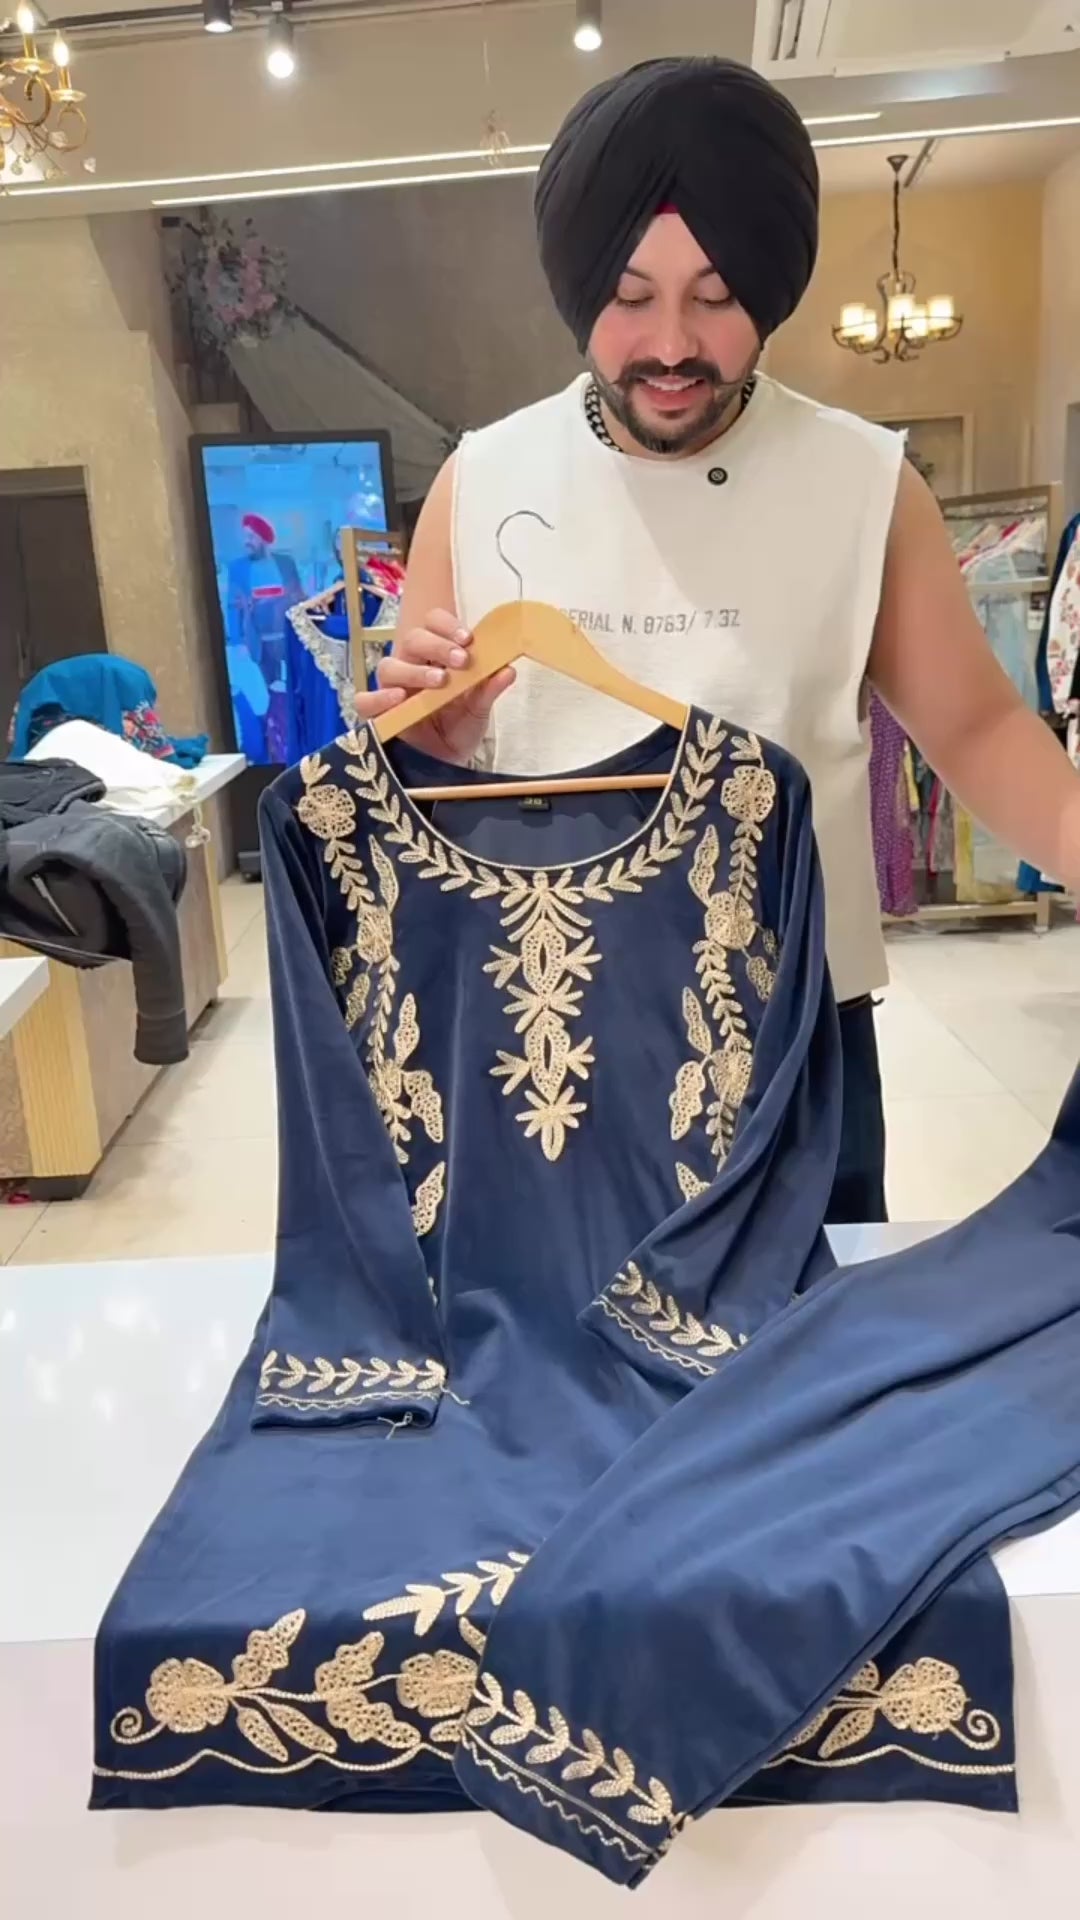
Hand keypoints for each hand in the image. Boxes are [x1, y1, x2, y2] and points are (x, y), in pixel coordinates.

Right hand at [354, 609, 513, 763]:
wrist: (446, 765)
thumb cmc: (458, 729)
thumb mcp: (478, 710)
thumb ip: (489, 689)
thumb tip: (509, 669)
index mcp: (435, 656)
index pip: (433, 623)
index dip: (447, 625)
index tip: (468, 638)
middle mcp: (410, 666)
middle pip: (412, 639)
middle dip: (437, 645)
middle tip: (461, 660)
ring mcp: (391, 689)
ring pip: (389, 666)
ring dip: (415, 670)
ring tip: (439, 681)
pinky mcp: (378, 714)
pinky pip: (366, 700)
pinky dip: (379, 697)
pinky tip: (400, 698)